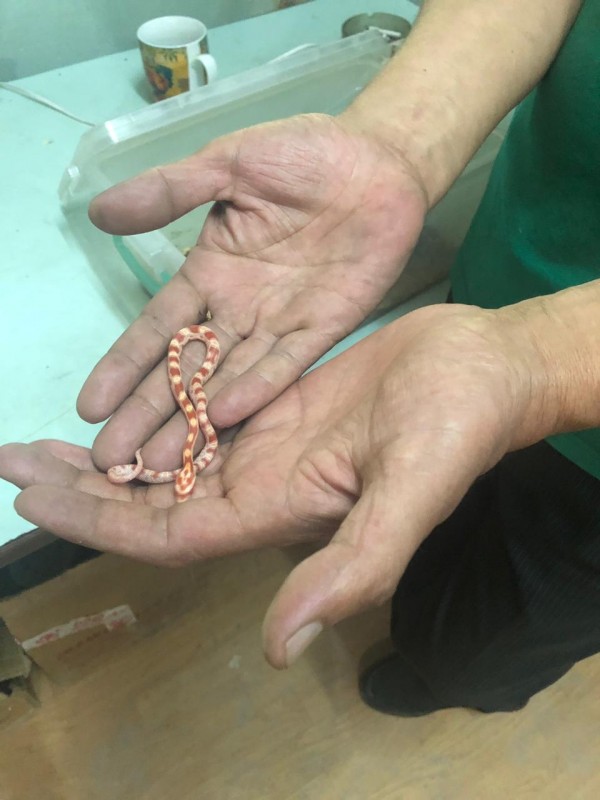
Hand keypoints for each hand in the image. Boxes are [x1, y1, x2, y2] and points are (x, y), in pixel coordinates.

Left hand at [0, 302, 543, 667]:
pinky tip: (121, 405)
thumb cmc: (456, 427)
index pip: (168, 533)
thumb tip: (282, 650)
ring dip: (107, 453)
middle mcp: (261, 485)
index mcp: (278, 513)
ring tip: (43, 443)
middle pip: (153, 501)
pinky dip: (154, 414)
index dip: (99, 523)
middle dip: (80, 489)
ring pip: (168, 459)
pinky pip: (199, 415)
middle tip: (12, 464)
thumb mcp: (410, 497)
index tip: (31, 501)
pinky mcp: (277, 403)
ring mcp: (267, 443)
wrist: (486, 369)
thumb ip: (351, 568)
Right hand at [80, 113, 426, 470]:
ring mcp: (280, 322)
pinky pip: (286, 363)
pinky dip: (258, 388)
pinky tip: (226, 417)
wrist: (378, 158)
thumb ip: (169, 191)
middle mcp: (239, 308)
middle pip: (185, 369)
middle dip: (149, 413)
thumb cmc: (302, 155)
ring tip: (162, 462)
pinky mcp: (324, 327)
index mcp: (210, 272)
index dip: (124, 366)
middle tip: (115, 459)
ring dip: (195, 418)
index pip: (157, 328)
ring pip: (228, 378)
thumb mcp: (227, 164)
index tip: (92, 406)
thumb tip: (97, 211)